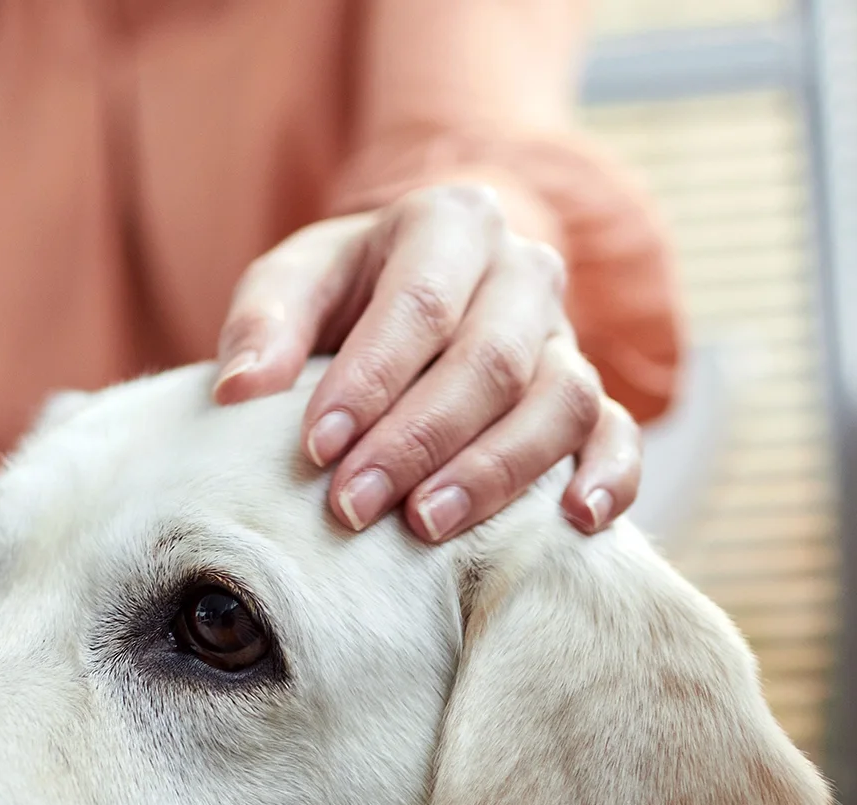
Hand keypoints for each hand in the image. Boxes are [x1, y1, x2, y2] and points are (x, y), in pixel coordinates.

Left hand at [213, 184, 639, 542]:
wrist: (413, 294)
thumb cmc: (345, 292)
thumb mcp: (293, 282)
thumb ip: (263, 323)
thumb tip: (238, 390)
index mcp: (451, 223)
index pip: (423, 302)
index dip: (371, 379)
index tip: (316, 447)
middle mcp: (524, 272)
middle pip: (493, 359)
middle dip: (419, 441)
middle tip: (352, 506)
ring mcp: (565, 336)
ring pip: (562, 400)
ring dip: (496, 471)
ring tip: (426, 528)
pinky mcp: (591, 396)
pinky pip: (618, 432)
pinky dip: (610, 476)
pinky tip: (576, 522)